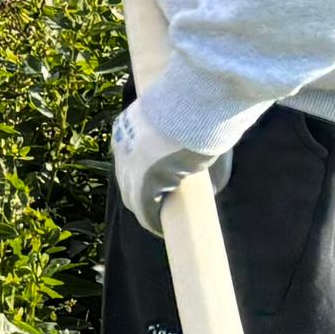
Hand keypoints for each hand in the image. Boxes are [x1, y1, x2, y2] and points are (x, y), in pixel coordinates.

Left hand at [111, 100, 229, 231]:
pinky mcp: (141, 181)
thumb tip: (210, 190)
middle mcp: (124, 144)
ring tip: (163, 223)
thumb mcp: (197, 127)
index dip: (146, 171)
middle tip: (162, 206)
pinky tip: (162, 229)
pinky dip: (152, 221)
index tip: (162, 182)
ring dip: (146, 211)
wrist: (198, 104)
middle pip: (128, 177)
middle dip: (142, 193)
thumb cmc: (203, 110)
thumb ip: (199, 156)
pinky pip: (143, 208)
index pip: (133, 155)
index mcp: (131, 124)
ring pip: (132, 195)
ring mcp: (129, 164)